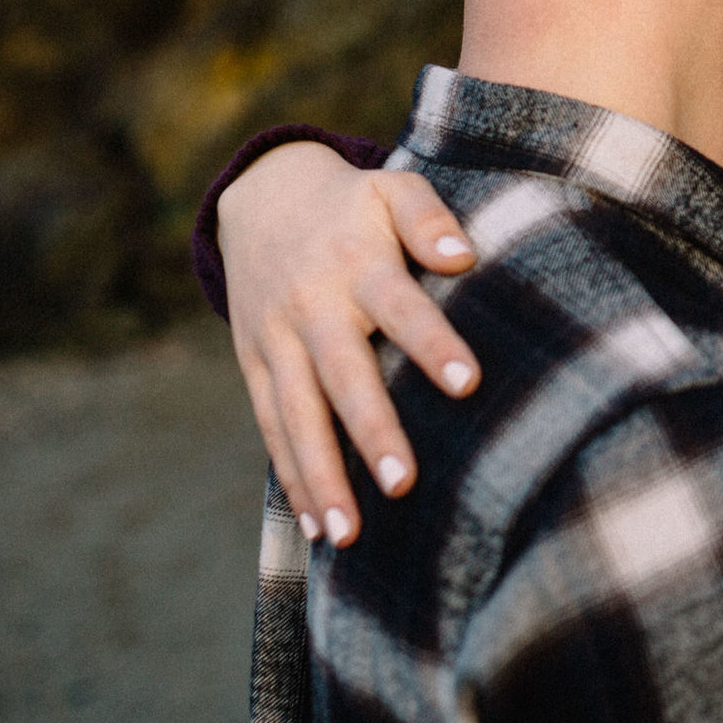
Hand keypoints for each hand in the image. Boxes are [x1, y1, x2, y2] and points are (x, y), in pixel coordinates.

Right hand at [219, 140, 481, 545]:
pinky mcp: (254, 364)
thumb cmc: (353, 205)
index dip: (432, 344)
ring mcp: (276, 340)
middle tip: (404, 484)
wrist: (260, 197)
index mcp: (357, 264)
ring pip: (297, 415)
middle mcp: (312, 306)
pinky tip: (318, 526)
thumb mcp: (391, 187)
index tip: (468, 383)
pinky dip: (292, 476)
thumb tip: (464, 255)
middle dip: (371, 431)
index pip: (401, 307)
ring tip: (349, 535)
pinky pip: (271, 426)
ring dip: (322, 475)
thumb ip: (427, 215)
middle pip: (342, 375)